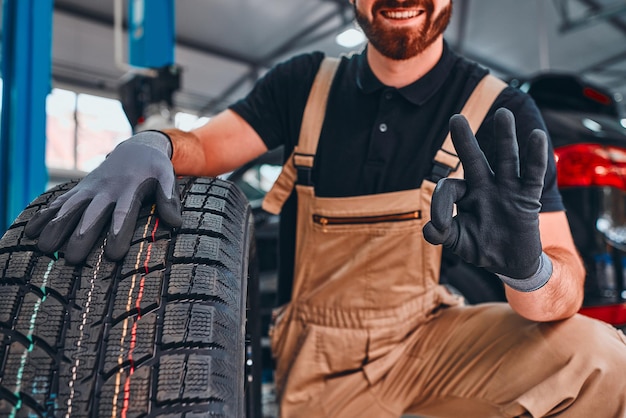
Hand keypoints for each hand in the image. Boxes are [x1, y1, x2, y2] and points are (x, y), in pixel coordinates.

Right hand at [25, 131, 181, 263]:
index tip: (113, 254)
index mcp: (129, 190)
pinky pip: (59, 202)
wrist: (136, 148)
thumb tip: (176, 223)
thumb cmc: (154, 169)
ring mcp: (89, 190)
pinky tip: (31, 232)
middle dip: (81, 236)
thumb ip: (169, 198)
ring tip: (45, 249)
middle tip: (72, 259)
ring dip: (56, 227)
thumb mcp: (167, 178)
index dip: (118, 233)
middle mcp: (106, 191)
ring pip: (70, 208)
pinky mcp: (79, 190)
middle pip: (91, 215)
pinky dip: (45, 215)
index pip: (123, 214)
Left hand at [423, 108, 551, 290]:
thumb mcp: (457, 242)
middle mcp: (484, 186)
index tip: (440, 226)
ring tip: (503, 114)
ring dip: (504, 137)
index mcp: (465, 195)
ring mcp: (506, 189)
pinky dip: (536, 156)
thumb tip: (429, 229)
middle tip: (456, 118)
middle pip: (474, 159)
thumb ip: (441, 235)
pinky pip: (531, 174)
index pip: (448, 189)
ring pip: (505, 159)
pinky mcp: (527, 197)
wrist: (510, 262)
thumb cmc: (480, 247)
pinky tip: (537, 136)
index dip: (440, 205)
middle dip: (465, 140)